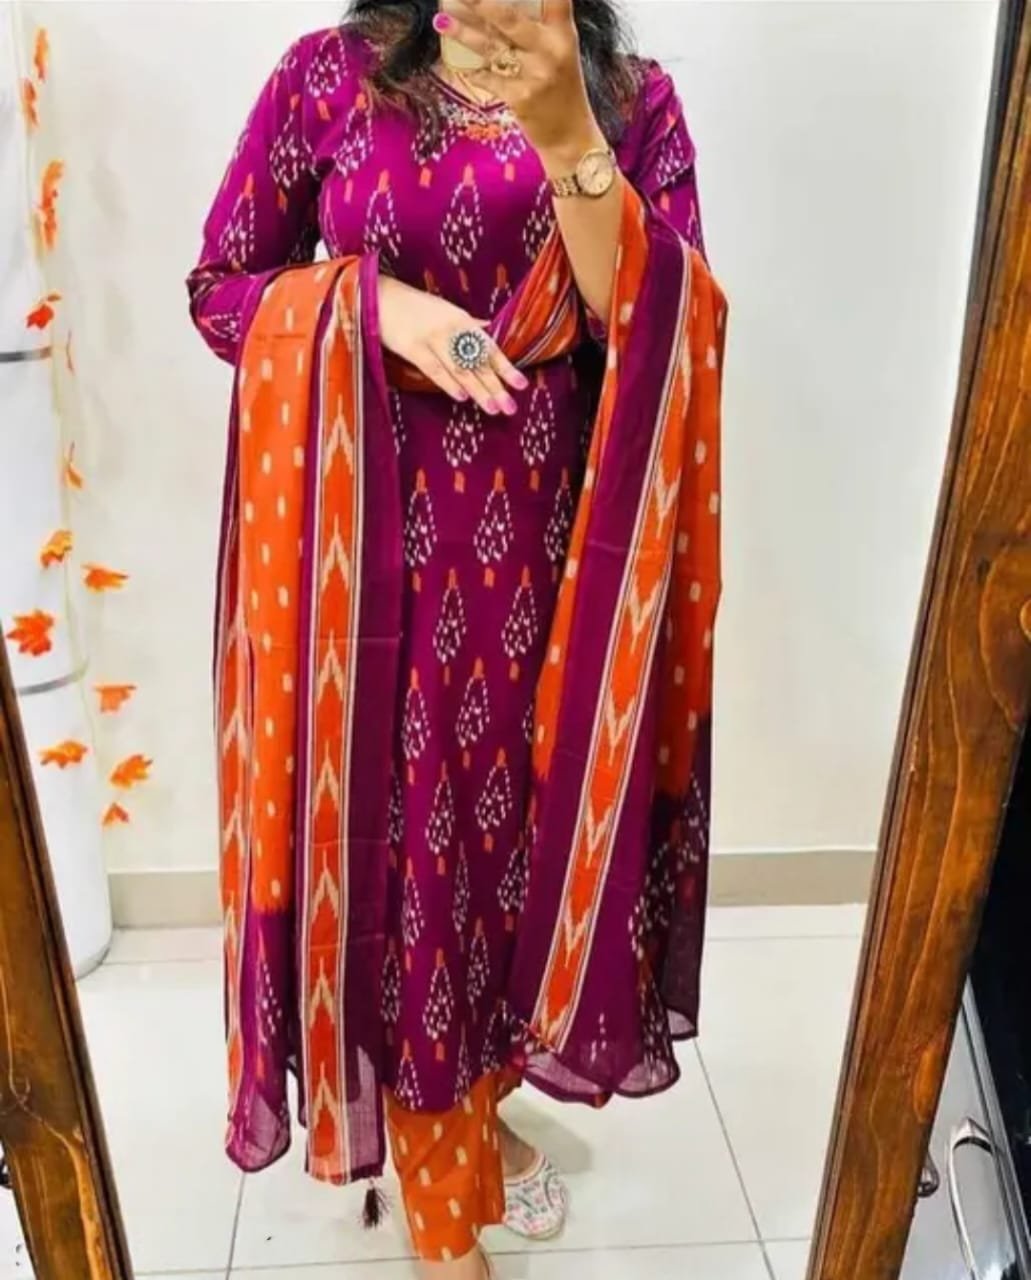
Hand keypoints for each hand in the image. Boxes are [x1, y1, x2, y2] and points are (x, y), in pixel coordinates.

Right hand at [377, 276, 526, 414]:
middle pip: (478, 362)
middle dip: (496, 386)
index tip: (522, 385)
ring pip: (460, 369)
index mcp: (462, 320)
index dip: (506, 367)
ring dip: (477, 390)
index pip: (489, 348)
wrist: (379, 296)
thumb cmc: (414, 305)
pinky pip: (434, 368)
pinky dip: (448, 382)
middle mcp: (451, 329)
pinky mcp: (412, 346)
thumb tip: (489, 328)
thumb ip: (468, 323)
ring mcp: (432, 338)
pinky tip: (461, 396)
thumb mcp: (445, 310)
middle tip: (510, 407)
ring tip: (492, 408)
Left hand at [434, 0, 604, 162]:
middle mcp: (550, 50)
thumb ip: (542, 28)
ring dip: (463, 33)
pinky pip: (489, 79)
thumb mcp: (562, 52)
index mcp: (564, 34)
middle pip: (510, 18)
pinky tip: (460, 64)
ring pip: (492, 47)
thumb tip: (498, 10)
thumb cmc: (562, 90)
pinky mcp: (521, 98)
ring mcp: (535, 75)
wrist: (570, 137)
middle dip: (480, 3)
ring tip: (441, 20)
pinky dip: (474, 71)